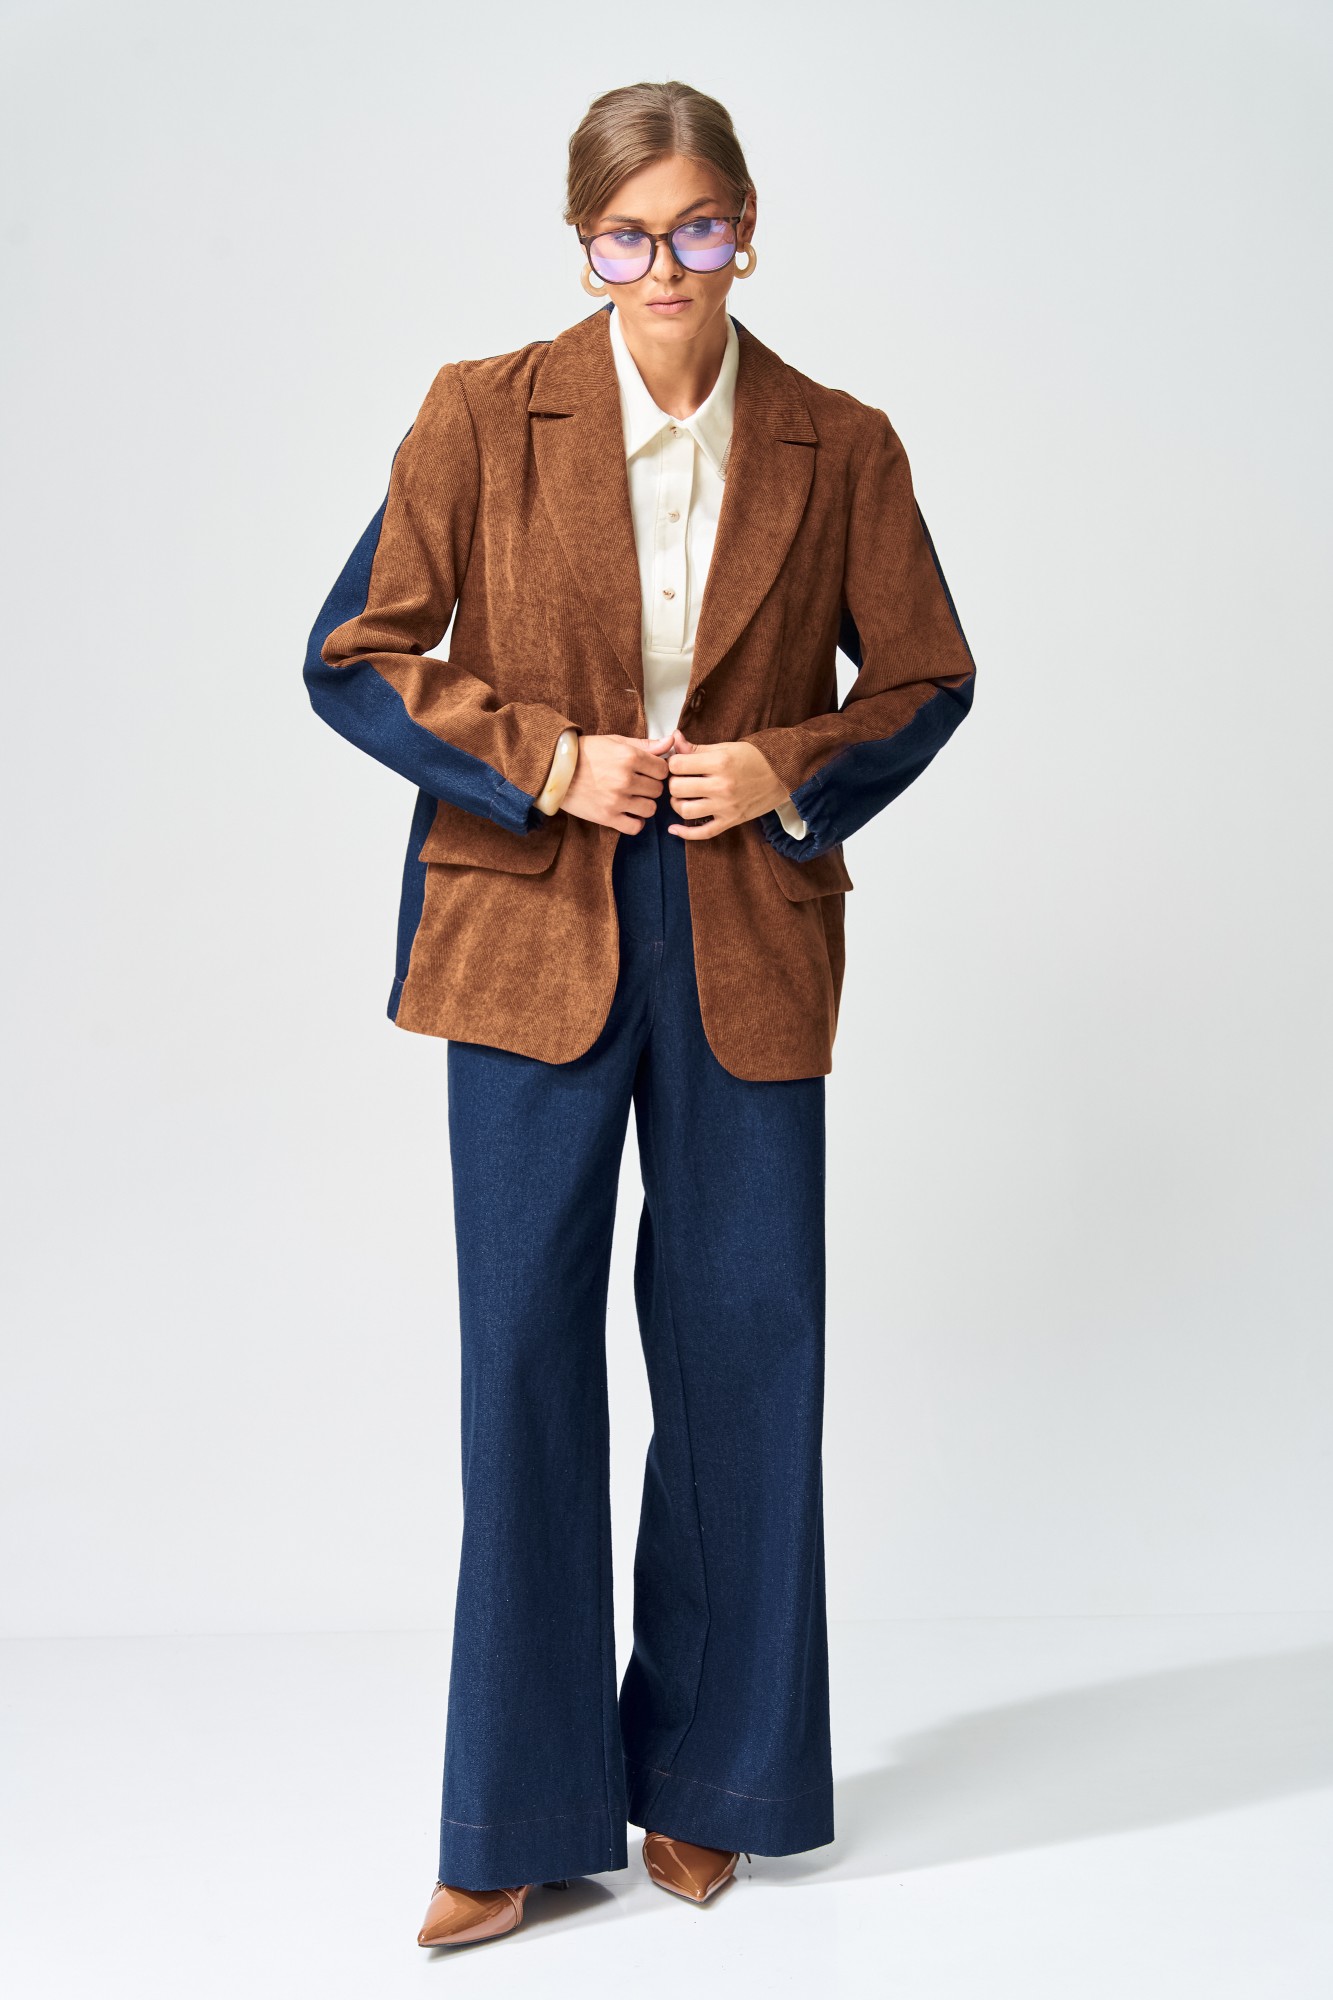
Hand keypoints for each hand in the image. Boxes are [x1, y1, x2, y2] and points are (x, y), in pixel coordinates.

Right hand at [558, 730, 673, 833]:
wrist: (555, 769)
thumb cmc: (586, 753)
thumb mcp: (616, 742)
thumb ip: (646, 745)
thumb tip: (671, 742)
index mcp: (629, 757)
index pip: (663, 770)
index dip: (657, 771)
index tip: (648, 772)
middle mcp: (625, 779)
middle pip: (658, 790)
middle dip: (650, 787)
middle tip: (637, 784)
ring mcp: (617, 800)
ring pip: (650, 809)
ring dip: (644, 805)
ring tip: (632, 798)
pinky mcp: (607, 817)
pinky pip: (635, 827)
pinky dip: (635, 822)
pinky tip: (628, 813)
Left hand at [664, 728, 794, 838]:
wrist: (784, 774)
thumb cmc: (756, 758)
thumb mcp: (726, 747)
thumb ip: (697, 747)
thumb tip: (674, 739)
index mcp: (720, 763)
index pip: (677, 765)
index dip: (673, 763)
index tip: (679, 764)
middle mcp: (722, 786)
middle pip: (677, 788)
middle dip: (673, 783)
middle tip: (681, 779)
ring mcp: (726, 806)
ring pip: (685, 811)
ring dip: (678, 804)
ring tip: (683, 797)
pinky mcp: (731, 821)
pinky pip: (703, 833)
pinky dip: (685, 833)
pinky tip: (674, 828)